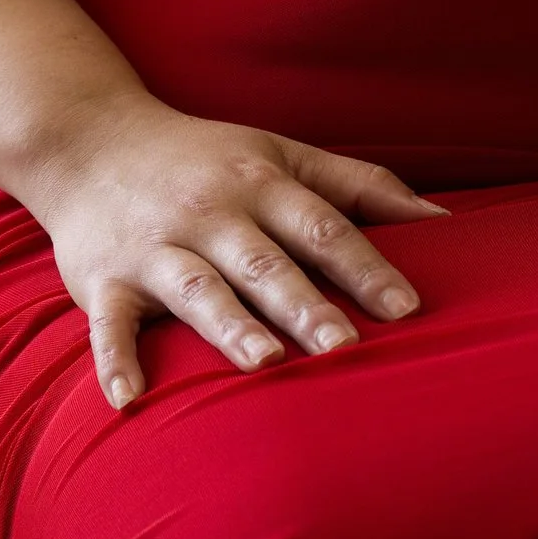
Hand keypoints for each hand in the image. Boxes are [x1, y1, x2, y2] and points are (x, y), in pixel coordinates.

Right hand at [28, 102, 448, 412]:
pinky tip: (130, 400)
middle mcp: (210, 212)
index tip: (407, 308)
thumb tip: (448, 220)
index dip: (364, 266)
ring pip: (196, 289)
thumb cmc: (208, 157)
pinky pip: (108, 323)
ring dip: (228, 326)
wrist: (89, 137)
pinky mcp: (103, 278)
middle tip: (345, 347)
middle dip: (303, 304)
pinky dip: (114, 359)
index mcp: (259, 183)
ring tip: (264, 363)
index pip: (321, 226)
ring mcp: (154, 246)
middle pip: (263, 262)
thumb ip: (362, 185)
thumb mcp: (283, 153)